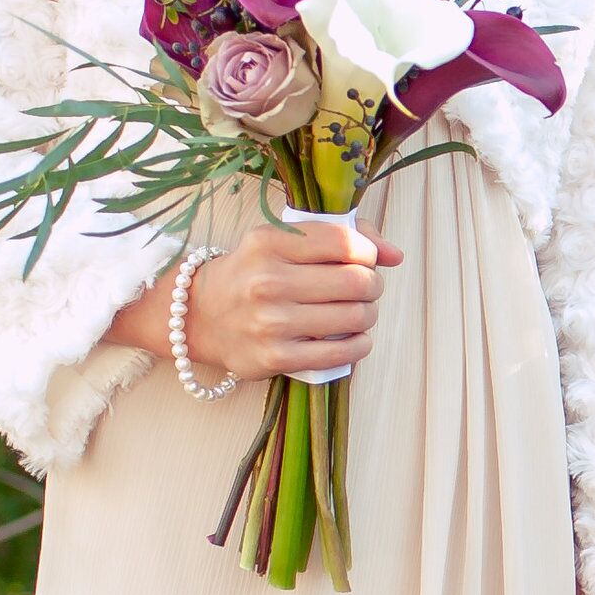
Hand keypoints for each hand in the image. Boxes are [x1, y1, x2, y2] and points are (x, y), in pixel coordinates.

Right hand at [111, 213, 401, 381]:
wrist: (199, 315)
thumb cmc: (252, 272)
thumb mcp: (282, 240)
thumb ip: (340, 236)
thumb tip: (395, 254)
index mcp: (270, 243)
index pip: (345, 242)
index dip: (369, 251)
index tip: (366, 259)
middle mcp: (268, 281)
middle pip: (358, 281)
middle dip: (372, 285)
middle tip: (364, 288)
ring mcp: (271, 323)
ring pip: (356, 317)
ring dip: (368, 315)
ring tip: (357, 312)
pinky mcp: (275, 358)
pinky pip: (342, 353)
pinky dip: (359, 345)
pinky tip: (353, 338)